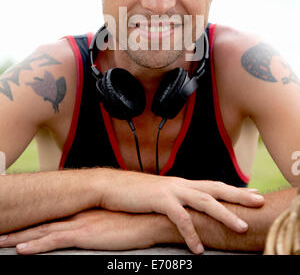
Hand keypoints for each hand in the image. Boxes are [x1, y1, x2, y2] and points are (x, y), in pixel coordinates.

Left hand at [0, 209, 159, 254]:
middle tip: (1, 231)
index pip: (54, 215)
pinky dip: (36, 245)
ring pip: (42, 230)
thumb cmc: (136, 220)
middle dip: (20, 227)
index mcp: (84, 211)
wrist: (150, 217)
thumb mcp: (114, 221)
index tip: (20, 222)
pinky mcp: (84, 234)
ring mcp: (80, 223)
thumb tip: (94, 230)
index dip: (34, 219)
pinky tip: (22, 249)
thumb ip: (100, 224)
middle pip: (42, 221)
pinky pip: (54, 240)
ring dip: (20, 237)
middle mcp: (78, 214)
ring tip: (2, 240)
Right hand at [99, 170, 263, 253]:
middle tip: (258, 201)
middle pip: (216, 188)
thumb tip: (188, 209)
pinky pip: (181, 218)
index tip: (252, 192)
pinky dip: (192, 233)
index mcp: (182, 184)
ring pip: (205, 201)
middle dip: (238, 195)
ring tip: (240, 228)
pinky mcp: (160, 200)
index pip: (213, 185)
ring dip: (224, 215)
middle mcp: (181, 184)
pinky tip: (198, 248)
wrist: (111, 186)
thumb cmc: (136, 193)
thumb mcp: (161, 195)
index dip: (233, 189)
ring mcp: (171, 190)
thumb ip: (176, 200)